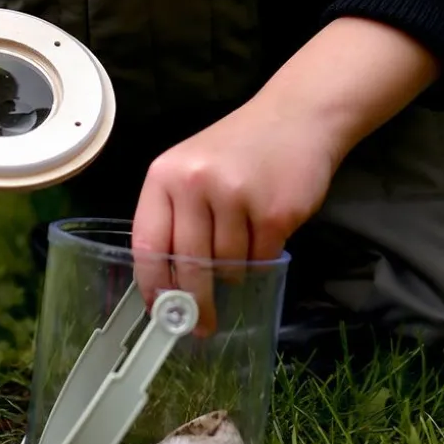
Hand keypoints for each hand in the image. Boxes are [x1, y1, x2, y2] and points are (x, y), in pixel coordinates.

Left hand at [132, 97, 337, 335]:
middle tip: (201, 325)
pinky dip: (261, 258)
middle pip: (188, 265)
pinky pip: (259, 260)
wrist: (295, 117)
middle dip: (195, 302)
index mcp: (165, 174)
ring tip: (244, 240)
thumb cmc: (238, 148)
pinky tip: (265, 231)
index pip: (148, 243)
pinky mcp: (273, 212)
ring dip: (234, 270)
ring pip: (226, 267)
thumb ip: (176, 216)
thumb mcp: (192, 169)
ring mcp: (234, 197)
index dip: (152, 285)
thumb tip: (169, 284)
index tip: (160, 314)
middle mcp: (194, 183)